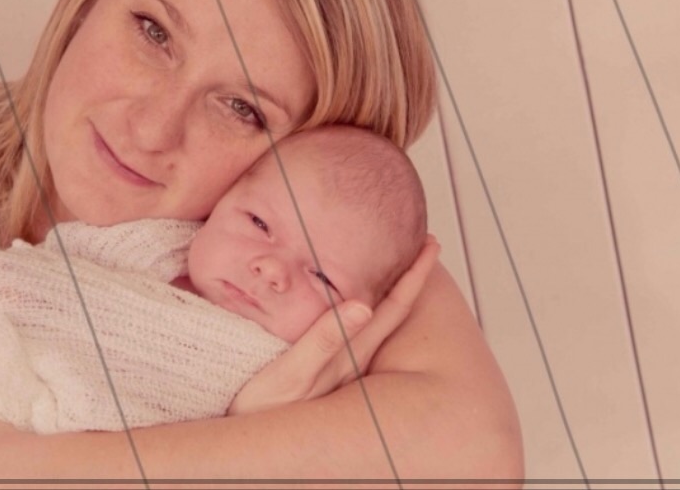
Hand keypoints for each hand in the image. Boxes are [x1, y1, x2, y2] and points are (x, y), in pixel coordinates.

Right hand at [228, 235, 440, 415]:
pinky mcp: (327, 367)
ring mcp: (343, 365)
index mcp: (351, 354)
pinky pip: (358, 327)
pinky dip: (369, 303)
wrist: (247, 436)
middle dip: (412, 276)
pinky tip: (362, 296)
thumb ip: (325, 340)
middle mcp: (354, 359)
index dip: (415, 275)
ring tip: (403, 262)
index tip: (432, 244)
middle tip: (427, 244)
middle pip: (393, 309)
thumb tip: (364, 305)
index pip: (393, 307)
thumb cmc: (263, 408)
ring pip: (378, 318)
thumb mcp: (291, 373)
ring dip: (391, 288)